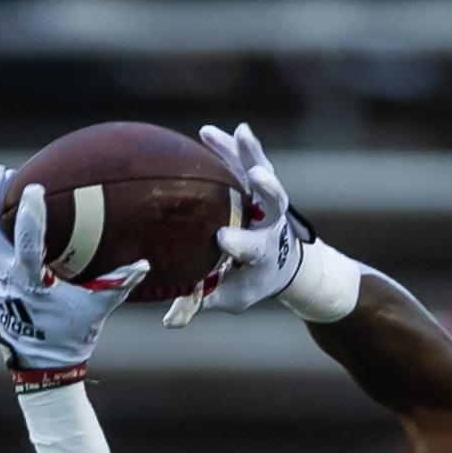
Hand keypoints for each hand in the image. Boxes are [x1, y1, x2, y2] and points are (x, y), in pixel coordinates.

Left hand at [0, 165, 145, 386]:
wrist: (42, 367)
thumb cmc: (70, 338)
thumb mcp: (95, 312)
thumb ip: (117, 286)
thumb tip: (143, 264)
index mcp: (28, 282)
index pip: (26, 240)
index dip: (30, 213)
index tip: (35, 186)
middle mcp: (4, 278)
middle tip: (3, 171)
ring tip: (5, 187)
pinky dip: (0, 234)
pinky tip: (10, 222)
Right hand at [178, 122, 308, 325]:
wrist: (281, 262)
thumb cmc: (249, 280)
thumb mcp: (232, 296)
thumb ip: (204, 303)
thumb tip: (170, 320)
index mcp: (262, 253)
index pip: (253, 248)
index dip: (240, 243)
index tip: (223, 239)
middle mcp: (270, 223)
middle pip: (274, 204)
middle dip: (267, 191)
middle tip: (258, 178)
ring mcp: (265, 199)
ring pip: (262, 174)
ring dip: (250, 155)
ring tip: (239, 134)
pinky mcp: (256, 181)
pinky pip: (246, 160)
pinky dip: (232, 145)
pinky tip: (209, 132)